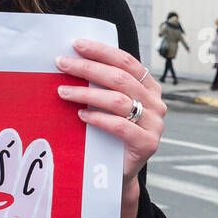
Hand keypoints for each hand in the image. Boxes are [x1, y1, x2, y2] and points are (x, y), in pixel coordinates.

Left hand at [56, 38, 165, 217]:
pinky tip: (80, 116)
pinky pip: (120, 126)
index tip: (76, 44)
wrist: (119, 174)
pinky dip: (98, 118)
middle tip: (61, 64)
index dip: (101, 51)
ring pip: (118, 100)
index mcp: (149, 87)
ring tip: (63, 91)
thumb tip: (72, 60)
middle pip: (119, 78)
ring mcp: (155, 124)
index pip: (126, 61)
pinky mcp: (148, 144)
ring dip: (86, 93)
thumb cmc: (110, 135)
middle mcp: (156, 102)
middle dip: (87, 68)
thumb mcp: (109, 105)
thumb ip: (102, 85)